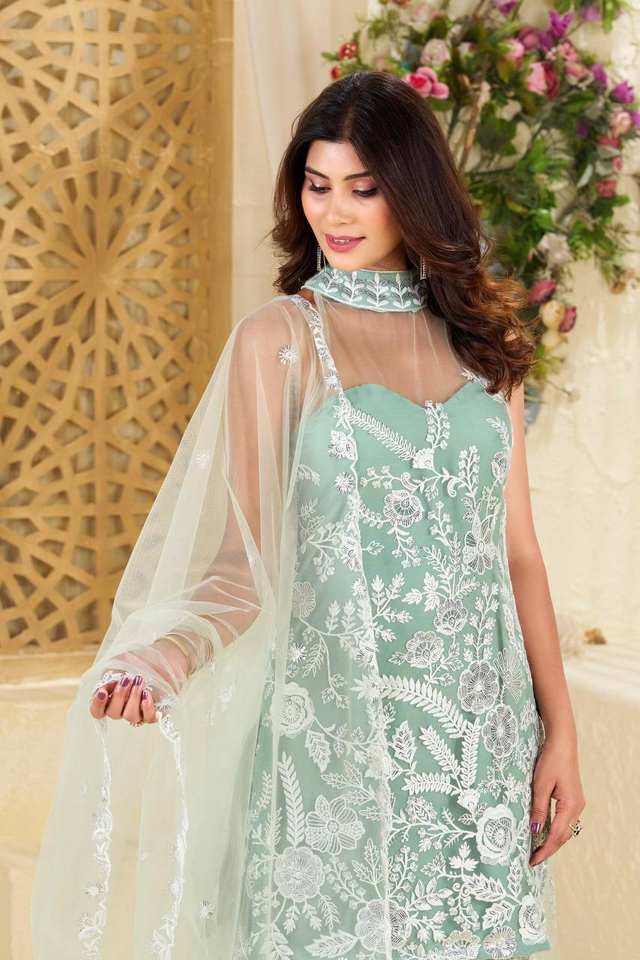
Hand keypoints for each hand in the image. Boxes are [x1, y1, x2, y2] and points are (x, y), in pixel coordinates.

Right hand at [88, 638, 190, 724]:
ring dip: (133, 698)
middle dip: (119, 696)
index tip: (103, 692)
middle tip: (127, 678)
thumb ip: (108, 675)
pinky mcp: (155, 712)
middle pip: (113, 714)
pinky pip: (148, 718)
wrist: (164, 656)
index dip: (97, 705)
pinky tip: (147, 694)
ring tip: (140, 681)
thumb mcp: (120, 662)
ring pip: (130, 717)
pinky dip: (146, 707)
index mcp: (111, 696)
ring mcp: (139, 711)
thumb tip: (102, 688)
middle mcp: (123, 707)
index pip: (97, 711)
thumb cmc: (140, 658)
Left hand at [529, 730, 585, 865]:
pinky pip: (564, 821)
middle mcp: (577, 808)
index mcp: (570, 806)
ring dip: (552, 840)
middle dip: (548, 849)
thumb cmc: (551, 761)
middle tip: (533, 859)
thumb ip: (538, 809)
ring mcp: (577, 804)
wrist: (562, 743)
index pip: (556, 836)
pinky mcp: (573, 799)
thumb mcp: (541, 785)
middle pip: (563, 836)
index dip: (544, 850)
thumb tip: (535, 830)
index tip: (533, 860)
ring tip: (536, 849)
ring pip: (565, 830)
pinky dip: (555, 830)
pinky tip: (544, 832)